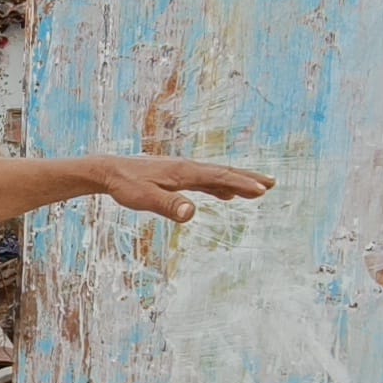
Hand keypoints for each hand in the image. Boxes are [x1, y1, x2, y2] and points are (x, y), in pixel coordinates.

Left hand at [99, 156, 273, 221]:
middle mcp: (187, 168)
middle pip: (224, 172)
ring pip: (217, 176)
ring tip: (260, 188)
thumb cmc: (126, 185)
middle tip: (273, 184)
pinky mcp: (177, 177)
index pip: (219, 177)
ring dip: (239, 181)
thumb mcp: (145, 199)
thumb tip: (192, 213)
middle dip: (249, 178)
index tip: (263, 190)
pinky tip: (227, 194)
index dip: (242, 184)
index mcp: (184, 172)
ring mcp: (183, 172)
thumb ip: (168, 206)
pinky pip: (205, 181)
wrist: (109, 171)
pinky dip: (221, 186)